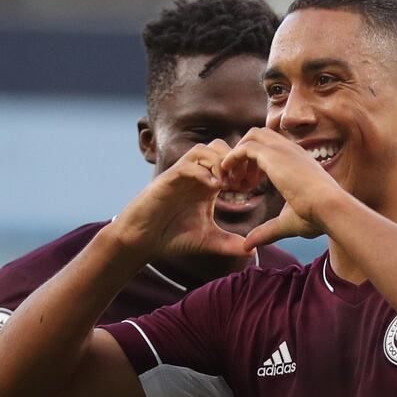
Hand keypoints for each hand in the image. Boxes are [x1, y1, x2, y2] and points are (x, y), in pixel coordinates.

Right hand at [110, 140, 252, 260]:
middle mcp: (196, 174)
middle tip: (241, 183)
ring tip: (227, 184)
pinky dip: (202, 171)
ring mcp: (181, 175)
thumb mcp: (208, 240)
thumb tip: (253, 249)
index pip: (230, 160)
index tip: (252, 187)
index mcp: (208, 183)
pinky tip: (214, 188)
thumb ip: (230, 242)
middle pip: (219, 146)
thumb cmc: (173, 237)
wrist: (143, 240)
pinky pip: (187, 164)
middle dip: (234, 161)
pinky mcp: (167, 180)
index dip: (244, 168)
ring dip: (219, 162)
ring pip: (203, 149)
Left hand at [221, 128, 340, 247]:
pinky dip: (233, 158)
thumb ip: (267, 231)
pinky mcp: (273, 155)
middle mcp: (291, 150)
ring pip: (252, 136)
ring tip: (231, 178)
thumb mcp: (287, 222)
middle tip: (238, 179)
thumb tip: (249, 245)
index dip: (257, 162)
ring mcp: (283, 150)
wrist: (330, 208)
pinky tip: (228, 174)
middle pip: (261, 135)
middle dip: (245, 152)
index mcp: (299, 161)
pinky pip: (245, 147)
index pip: (274, 147)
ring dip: (237, 154)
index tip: (249, 184)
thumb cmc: (317, 217)